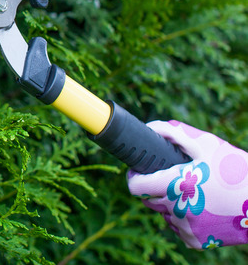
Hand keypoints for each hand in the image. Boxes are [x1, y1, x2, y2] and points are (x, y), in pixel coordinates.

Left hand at [127, 120, 247, 248]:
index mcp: (175, 185)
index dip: (135, 176)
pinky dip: (183, 219)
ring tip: (194, 193)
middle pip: (149, 199)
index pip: (135, 186)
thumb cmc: (235, 169)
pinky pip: (178, 228)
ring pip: (163, 214)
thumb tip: (149, 128)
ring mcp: (185, 227)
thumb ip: (173, 133)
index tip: (139, 170)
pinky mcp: (195, 241)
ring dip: (170, 204)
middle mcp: (177, 209)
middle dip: (156, 188)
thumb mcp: (206, 145)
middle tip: (176, 179)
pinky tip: (201, 209)